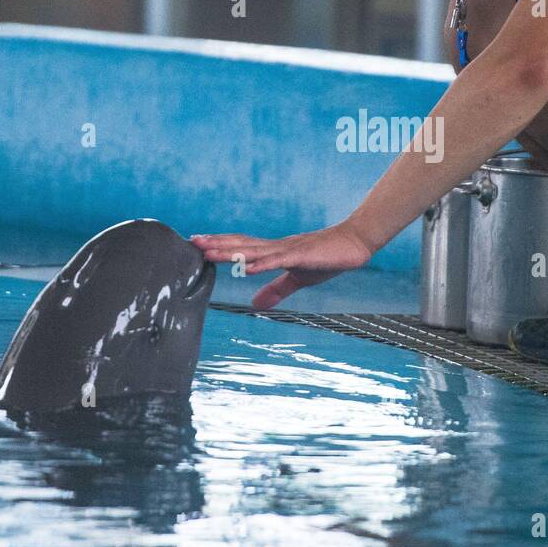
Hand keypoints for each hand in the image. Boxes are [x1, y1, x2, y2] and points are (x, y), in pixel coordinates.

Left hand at [189, 223, 372, 309]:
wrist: (354, 244)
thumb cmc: (327, 258)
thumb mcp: (298, 278)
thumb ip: (276, 290)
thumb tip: (255, 305)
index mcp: (275, 252)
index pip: (243, 247)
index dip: (220, 246)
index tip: (198, 245)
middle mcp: (277, 247)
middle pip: (242, 244)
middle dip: (217, 244)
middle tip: (193, 242)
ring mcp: (289, 249)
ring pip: (255, 250)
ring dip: (231, 251)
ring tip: (209, 252)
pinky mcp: (303, 255)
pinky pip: (279, 260)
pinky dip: (263, 263)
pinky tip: (247, 266)